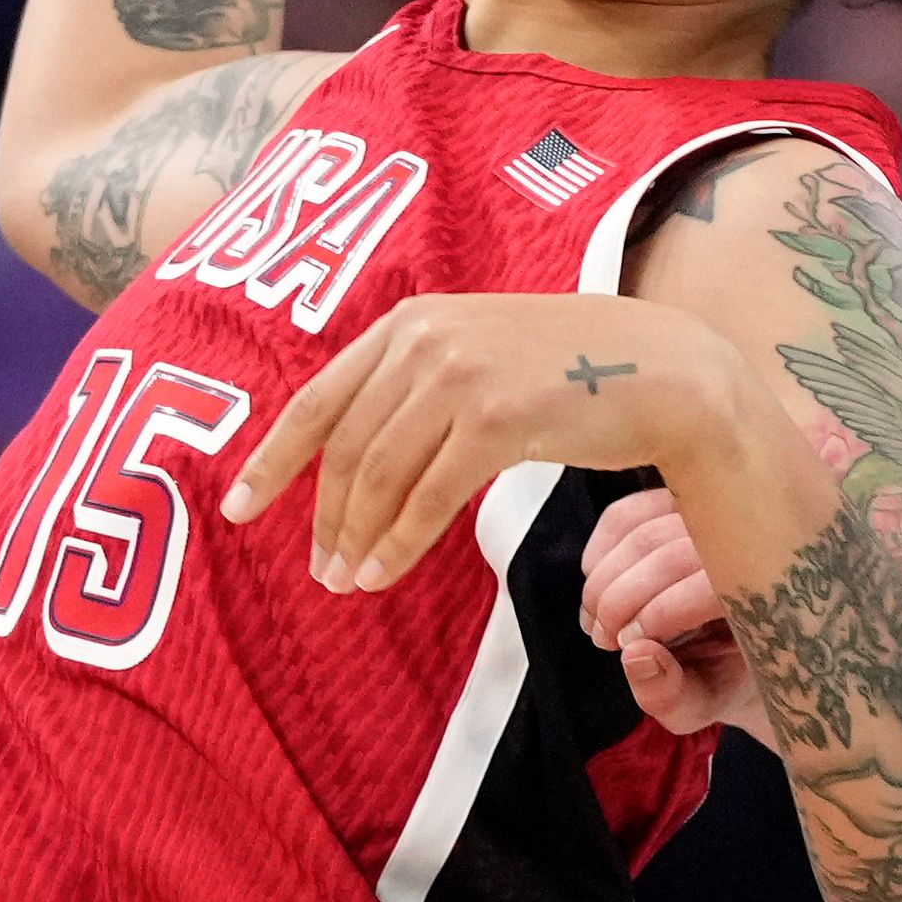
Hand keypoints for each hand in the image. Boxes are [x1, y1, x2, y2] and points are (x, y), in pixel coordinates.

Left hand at [223, 292, 724, 591]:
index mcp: (411, 320)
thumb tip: (359, 451)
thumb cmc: (575, 372)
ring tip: (351, 580)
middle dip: (325, 517)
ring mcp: (460, 374)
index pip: (317, 398)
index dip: (272, 460)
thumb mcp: (480, 356)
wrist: (665, 369)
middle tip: (322, 571)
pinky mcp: (496, 417)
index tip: (237, 510)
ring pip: (381, 475)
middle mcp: (425, 338)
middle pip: (347, 447)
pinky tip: (386, 571)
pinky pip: (427, 496)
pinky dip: (399, 542)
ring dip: (359, 537)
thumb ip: (418, 382)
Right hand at [578, 487, 760, 736]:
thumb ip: (670, 694)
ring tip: (597, 622)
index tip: (630, 646)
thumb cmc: (724, 681)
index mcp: (771, 593)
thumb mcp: (702, 706)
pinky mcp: (683, 505)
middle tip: (604, 639)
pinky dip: (602, 549)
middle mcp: (751, 543)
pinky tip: (596, 585)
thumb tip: (636, 655)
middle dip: (623, 598)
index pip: (715, 584)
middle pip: (672, 552)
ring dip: (606, 578)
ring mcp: (717, 516)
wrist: (739, 655)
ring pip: (645, 529)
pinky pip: (630, 512)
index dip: (663, 613)